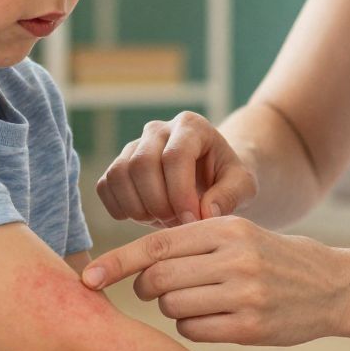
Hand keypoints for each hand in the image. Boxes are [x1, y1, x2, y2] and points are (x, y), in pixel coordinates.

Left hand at [81, 217, 349, 346]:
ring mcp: (244, 295)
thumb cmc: (273, 259)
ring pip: (173, 308)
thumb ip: (193, 241)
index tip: (86, 279)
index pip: (155, 245)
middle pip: (157, 280)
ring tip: (201, 301)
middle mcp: (234, 259)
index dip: (116, 263)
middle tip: (160, 290)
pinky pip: (194, 332)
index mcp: (226, 228)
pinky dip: (193, 328)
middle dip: (148, 289)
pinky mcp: (251, 327)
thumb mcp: (240, 235)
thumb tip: (132, 265)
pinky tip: (216, 319)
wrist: (335, 287)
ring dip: (174, 309)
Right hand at [96, 111, 257, 227]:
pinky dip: (120, 208)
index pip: (175, 156)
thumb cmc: (228, 181)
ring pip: (119, 174)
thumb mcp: (244, 186)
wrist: (211, 178)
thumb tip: (205, 212)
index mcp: (191, 126)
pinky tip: (145, 218)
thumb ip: (230, 196)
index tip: (192, 220)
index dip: (180, 193)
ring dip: (137, 207)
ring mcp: (134, 146)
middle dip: (158, 202)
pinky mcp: (119, 165)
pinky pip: (105, 186)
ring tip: (162, 221)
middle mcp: (158, 130)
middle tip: (177, 224)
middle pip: (142, 164)